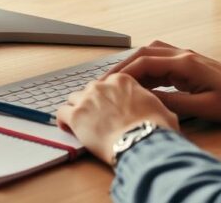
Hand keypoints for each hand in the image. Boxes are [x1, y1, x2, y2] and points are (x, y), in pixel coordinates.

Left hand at [56, 73, 178, 164]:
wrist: (143, 140)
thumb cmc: (155, 127)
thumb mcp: (160, 109)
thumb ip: (153, 105)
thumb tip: (160, 113)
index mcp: (122, 80)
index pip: (108, 84)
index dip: (107, 97)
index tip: (108, 107)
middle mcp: (103, 85)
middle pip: (90, 90)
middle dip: (92, 102)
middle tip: (96, 117)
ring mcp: (87, 99)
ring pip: (74, 99)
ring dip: (77, 110)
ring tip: (81, 123)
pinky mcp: (76, 115)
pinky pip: (61, 113)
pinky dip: (63, 120)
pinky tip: (67, 128)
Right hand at [104, 40, 220, 122]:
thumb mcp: (204, 107)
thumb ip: (174, 102)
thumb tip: (148, 101)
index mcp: (185, 63)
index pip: (146, 62)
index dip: (124, 73)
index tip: (108, 85)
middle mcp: (182, 55)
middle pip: (143, 54)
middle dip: (122, 68)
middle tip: (105, 83)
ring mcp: (184, 56)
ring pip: (150, 54)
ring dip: (132, 65)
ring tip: (117, 82)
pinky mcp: (187, 63)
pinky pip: (159, 60)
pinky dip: (144, 68)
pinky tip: (138, 82)